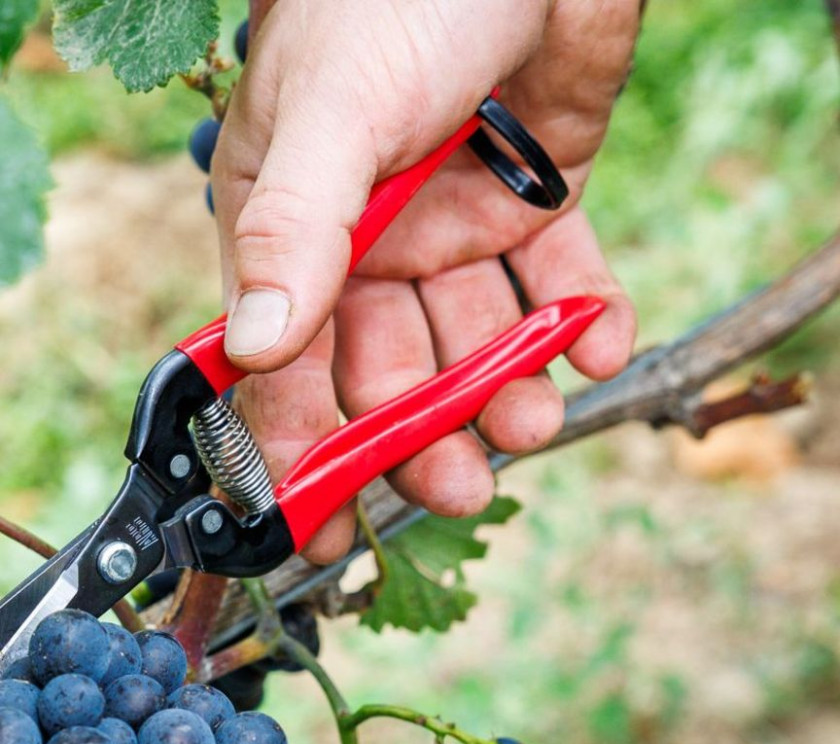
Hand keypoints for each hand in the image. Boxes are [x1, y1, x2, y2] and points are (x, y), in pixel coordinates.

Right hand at [213, 0, 641, 561]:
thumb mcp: (332, 111)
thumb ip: (293, 228)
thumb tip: (251, 348)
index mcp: (291, 230)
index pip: (282, 362)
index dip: (298, 446)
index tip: (322, 526)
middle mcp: (365, 243)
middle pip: (384, 371)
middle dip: (420, 432)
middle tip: (459, 484)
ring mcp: (448, 225)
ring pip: (471, 340)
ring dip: (503, 389)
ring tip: (535, 421)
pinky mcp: (530, 203)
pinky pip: (554, 281)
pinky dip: (580, 317)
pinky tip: (599, 343)